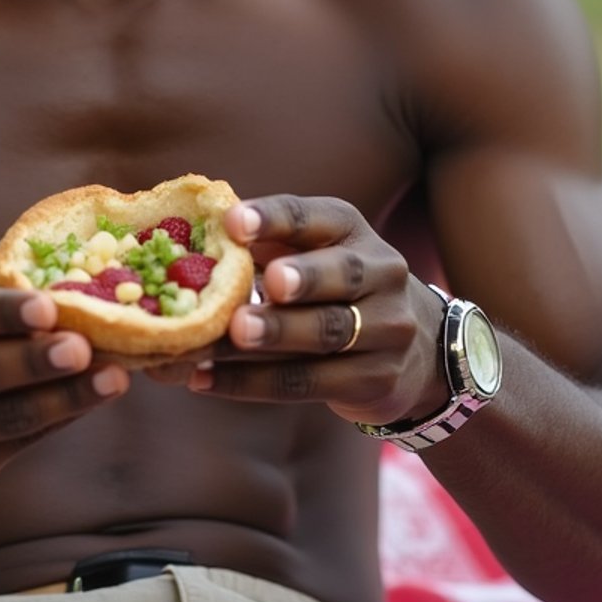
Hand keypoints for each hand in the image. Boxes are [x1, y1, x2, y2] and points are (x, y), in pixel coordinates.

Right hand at [0, 247, 128, 498]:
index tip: (49, 306)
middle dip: (36, 360)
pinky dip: (55, 423)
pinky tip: (89, 402)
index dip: (2, 311)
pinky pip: (10, 448)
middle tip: (87, 347)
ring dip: (63, 399)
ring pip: (0, 417)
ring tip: (113, 379)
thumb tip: (65, 237)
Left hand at [183, 195, 448, 426]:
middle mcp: (380, 272)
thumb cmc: (331, 289)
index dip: (273, 219)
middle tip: (265, 282)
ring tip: (228, 335)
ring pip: (326, 332)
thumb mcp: (310, 254)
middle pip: (341, 274)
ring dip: (274, 335)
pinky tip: (207, 380)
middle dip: (301, 278)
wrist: (418, 351)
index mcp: (350, 230)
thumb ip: (260, 248)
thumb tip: (183, 252)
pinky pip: (309, 382)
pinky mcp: (375, 380)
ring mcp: (386, 328)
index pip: (313, 217)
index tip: (233, 222)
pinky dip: (252, 383)